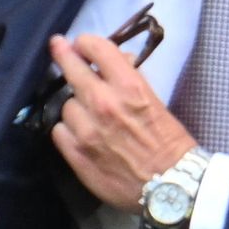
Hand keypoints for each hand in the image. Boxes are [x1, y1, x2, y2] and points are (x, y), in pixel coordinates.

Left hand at [45, 28, 196, 211]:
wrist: (171, 186)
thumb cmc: (170, 143)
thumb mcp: (155, 101)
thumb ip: (131, 80)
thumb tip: (116, 63)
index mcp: (128, 86)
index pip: (96, 48)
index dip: (86, 43)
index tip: (82, 44)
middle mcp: (103, 103)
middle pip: (71, 69)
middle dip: (63, 55)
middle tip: (58, 48)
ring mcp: (86, 130)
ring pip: (65, 105)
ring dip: (74, 106)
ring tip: (87, 115)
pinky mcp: (76, 154)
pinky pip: (58, 131)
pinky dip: (67, 130)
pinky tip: (78, 134)